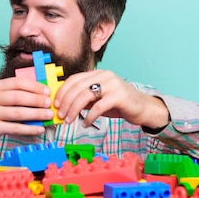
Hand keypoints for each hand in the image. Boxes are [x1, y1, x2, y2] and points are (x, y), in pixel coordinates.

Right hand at [0, 77, 52, 143]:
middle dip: (36, 100)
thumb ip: (16, 93)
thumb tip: (42, 94)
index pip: (17, 83)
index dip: (34, 86)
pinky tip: (40, 128)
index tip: (47, 91)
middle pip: (18, 97)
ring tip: (49, 115)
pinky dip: (30, 129)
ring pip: (17, 113)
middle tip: (49, 103)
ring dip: (36, 114)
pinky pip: (15, 128)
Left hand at [53, 69, 169, 128]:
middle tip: (60, 115)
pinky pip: (98, 107)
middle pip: (77, 87)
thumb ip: (83, 99)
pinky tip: (85, 124)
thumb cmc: (118, 104)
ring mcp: (113, 84)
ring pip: (85, 96)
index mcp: (97, 73)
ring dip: (74, 110)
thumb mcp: (97, 99)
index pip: (74, 79)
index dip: (62, 92)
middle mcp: (104, 75)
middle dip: (66, 102)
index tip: (55, 104)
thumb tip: (62, 105)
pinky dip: (89, 117)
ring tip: (69, 120)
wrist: (143, 108)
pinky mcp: (119, 96)